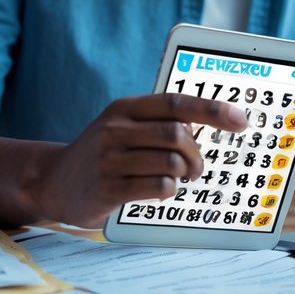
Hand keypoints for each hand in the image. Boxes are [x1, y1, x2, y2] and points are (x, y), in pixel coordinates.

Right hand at [34, 93, 249, 227]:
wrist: (53, 182)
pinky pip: (157, 187)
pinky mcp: (108, 189)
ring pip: (171, 163)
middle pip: (178, 135)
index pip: (177, 103)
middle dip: (197, 155)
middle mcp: (115, 130)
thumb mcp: (121, 128)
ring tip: (180, 180)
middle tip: (196, 169)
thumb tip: (208, 121)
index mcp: (124, 109)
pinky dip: (169, 190)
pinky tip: (161, 190)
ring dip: (185, 174)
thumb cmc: (101, 156)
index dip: (213, 110)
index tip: (241, 119)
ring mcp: (110, 160)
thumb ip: (157, 123)